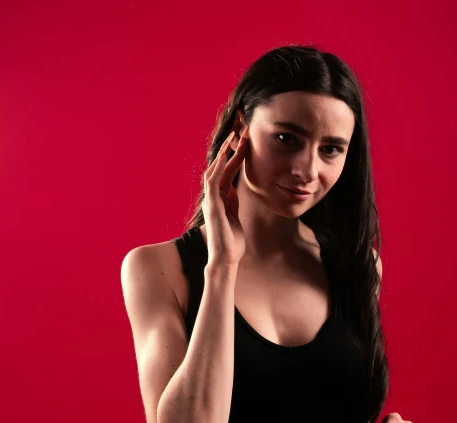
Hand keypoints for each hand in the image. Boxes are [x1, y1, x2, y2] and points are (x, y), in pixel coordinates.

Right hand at [202, 125, 249, 267]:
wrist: (225, 258)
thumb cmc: (231, 242)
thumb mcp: (234, 217)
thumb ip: (232, 203)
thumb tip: (233, 190)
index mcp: (221, 197)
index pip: (228, 170)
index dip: (235, 154)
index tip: (244, 140)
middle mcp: (214, 196)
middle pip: (220, 165)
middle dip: (229, 148)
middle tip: (239, 129)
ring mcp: (211, 200)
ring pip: (216, 170)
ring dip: (225, 153)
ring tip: (234, 137)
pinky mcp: (212, 205)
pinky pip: (213, 182)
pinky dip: (218, 168)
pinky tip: (225, 155)